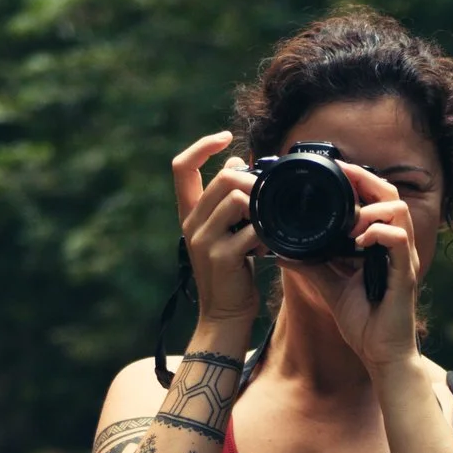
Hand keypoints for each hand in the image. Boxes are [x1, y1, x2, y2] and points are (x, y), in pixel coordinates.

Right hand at [172, 132, 262, 326]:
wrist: (224, 315)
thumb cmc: (230, 273)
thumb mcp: (223, 232)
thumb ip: (226, 201)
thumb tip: (236, 164)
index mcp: (190, 214)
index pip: (181, 167)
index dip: (202, 145)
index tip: (226, 137)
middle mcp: (192, 223)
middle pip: (222, 179)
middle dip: (252, 181)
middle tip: (269, 196)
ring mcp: (204, 240)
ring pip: (236, 198)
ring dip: (262, 206)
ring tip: (268, 226)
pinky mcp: (222, 257)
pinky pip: (252, 229)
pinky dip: (268, 234)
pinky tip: (270, 247)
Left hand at [278, 161, 422, 368]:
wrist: (381, 356)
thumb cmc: (365, 323)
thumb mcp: (330, 287)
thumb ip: (312, 266)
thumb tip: (284, 252)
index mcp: (379, 244)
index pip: (375, 198)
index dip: (357, 179)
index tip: (334, 170)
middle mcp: (395, 246)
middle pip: (390, 193)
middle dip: (365, 179)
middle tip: (341, 176)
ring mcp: (402, 258)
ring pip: (398, 209)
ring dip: (371, 208)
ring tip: (350, 222)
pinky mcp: (404, 275)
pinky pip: (398, 240)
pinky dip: (379, 232)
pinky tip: (361, 240)